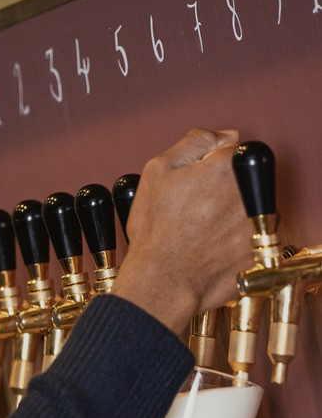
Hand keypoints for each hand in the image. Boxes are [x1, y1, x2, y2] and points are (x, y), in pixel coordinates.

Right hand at [113, 128, 253, 335]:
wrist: (163, 280)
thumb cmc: (156, 232)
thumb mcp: (158, 171)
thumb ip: (194, 142)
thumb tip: (223, 136)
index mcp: (228, 167)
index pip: (231, 149)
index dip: (209, 165)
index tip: (195, 183)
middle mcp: (250, 192)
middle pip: (244, 178)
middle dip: (224, 188)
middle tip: (195, 209)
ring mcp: (258, 222)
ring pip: (251, 206)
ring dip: (233, 213)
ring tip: (203, 230)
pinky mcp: (260, 249)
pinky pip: (253, 236)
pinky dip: (236, 239)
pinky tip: (212, 246)